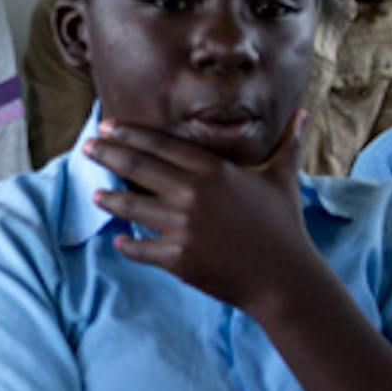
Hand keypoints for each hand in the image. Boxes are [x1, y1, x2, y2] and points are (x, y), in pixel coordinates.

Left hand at [83, 113, 317, 318]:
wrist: (284, 277)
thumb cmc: (283, 225)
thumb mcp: (282, 177)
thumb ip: (287, 142)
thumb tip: (304, 113)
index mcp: (213, 170)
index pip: (160, 145)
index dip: (129, 134)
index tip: (107, 127)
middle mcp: (193, 194)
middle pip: (138, 168)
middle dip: (108, 155)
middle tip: (87, 148)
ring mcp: (182, 226)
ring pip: (132, 207)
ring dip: (110, 199)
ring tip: (96, 194)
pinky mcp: (177, 257)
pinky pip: (141, 248)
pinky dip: (128, 245)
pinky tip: (119, 240)